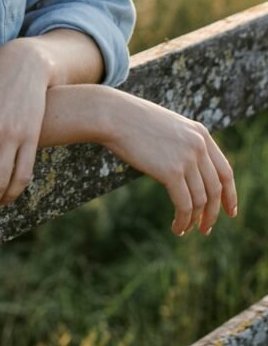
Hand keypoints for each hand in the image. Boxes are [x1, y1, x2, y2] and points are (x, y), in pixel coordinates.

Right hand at [100, 91, 237, 235]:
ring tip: (186, 230)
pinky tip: (177, 228)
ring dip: (196, 220)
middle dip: (212, 213)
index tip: (230, 211)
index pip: (225, 171)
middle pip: (215, 189)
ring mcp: (187, 158)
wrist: (114, 115)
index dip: (230, 194)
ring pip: (201, 200)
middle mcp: (198, 145)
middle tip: (206, 228)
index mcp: (200, 133)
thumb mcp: (167, 128)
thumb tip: (188, 170)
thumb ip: (182, 144)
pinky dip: (183, 220)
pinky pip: (185, 205)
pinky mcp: (171, 172)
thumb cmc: (132, 121)